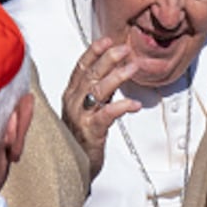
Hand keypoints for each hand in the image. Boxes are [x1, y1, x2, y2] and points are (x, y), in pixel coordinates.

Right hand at [62, 37, 141, 180]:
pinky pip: (106, 115)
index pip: (81, 67)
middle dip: (109, 58)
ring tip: (133, 67)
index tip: (108, 40)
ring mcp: (80, 117)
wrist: (75, 166)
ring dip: (117, 76)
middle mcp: (73, 103)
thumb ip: (97, 91)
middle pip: (91, 74)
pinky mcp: (90, 132)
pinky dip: (121, 107)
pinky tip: (134, 104)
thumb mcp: (87, 109)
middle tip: (125, 49)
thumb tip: (114, 70)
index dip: (94, 52)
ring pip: (98, 90)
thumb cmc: (82, 137)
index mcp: (71, 95)